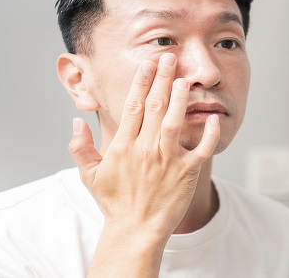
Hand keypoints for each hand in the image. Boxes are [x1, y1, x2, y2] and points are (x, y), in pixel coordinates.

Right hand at [67, 53, 219, 276]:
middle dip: (163, 79)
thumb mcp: (90, 175)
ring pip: (175, 122)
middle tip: (170, 58)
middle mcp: (146, 149)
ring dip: (180, 99)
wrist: (136, 229)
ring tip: (185, 79)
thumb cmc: (115, 202)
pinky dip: (209, 134)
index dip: (142, 82)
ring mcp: (168, 160)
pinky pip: (201, 149)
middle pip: (155, 107)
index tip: (148, 64)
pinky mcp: (187, 172)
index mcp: (124, 146)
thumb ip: (80, 148)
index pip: (134, 106)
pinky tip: (213, 118)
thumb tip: (75, 123)